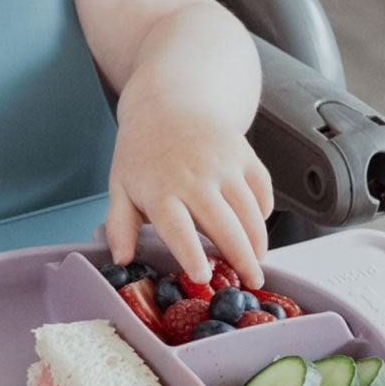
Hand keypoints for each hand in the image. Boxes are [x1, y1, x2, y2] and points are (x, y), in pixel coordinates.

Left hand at [102, 105, 273, 290]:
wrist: (169, 102)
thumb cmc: (143, 151)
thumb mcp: (120, 186)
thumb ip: (119, 226)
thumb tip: (121, 260)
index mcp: (161, 190)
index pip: (177, 228)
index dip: (190, 253)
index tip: (202, 276)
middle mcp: (195, 177)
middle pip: (224, 225)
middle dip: (241, 259)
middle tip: (251, 283)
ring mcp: (224, 164)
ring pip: (250, 211)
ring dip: (258, 242)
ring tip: (257, 264)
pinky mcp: (245, 155)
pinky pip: (262, 190)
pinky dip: (264, 212)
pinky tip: (257, 229)